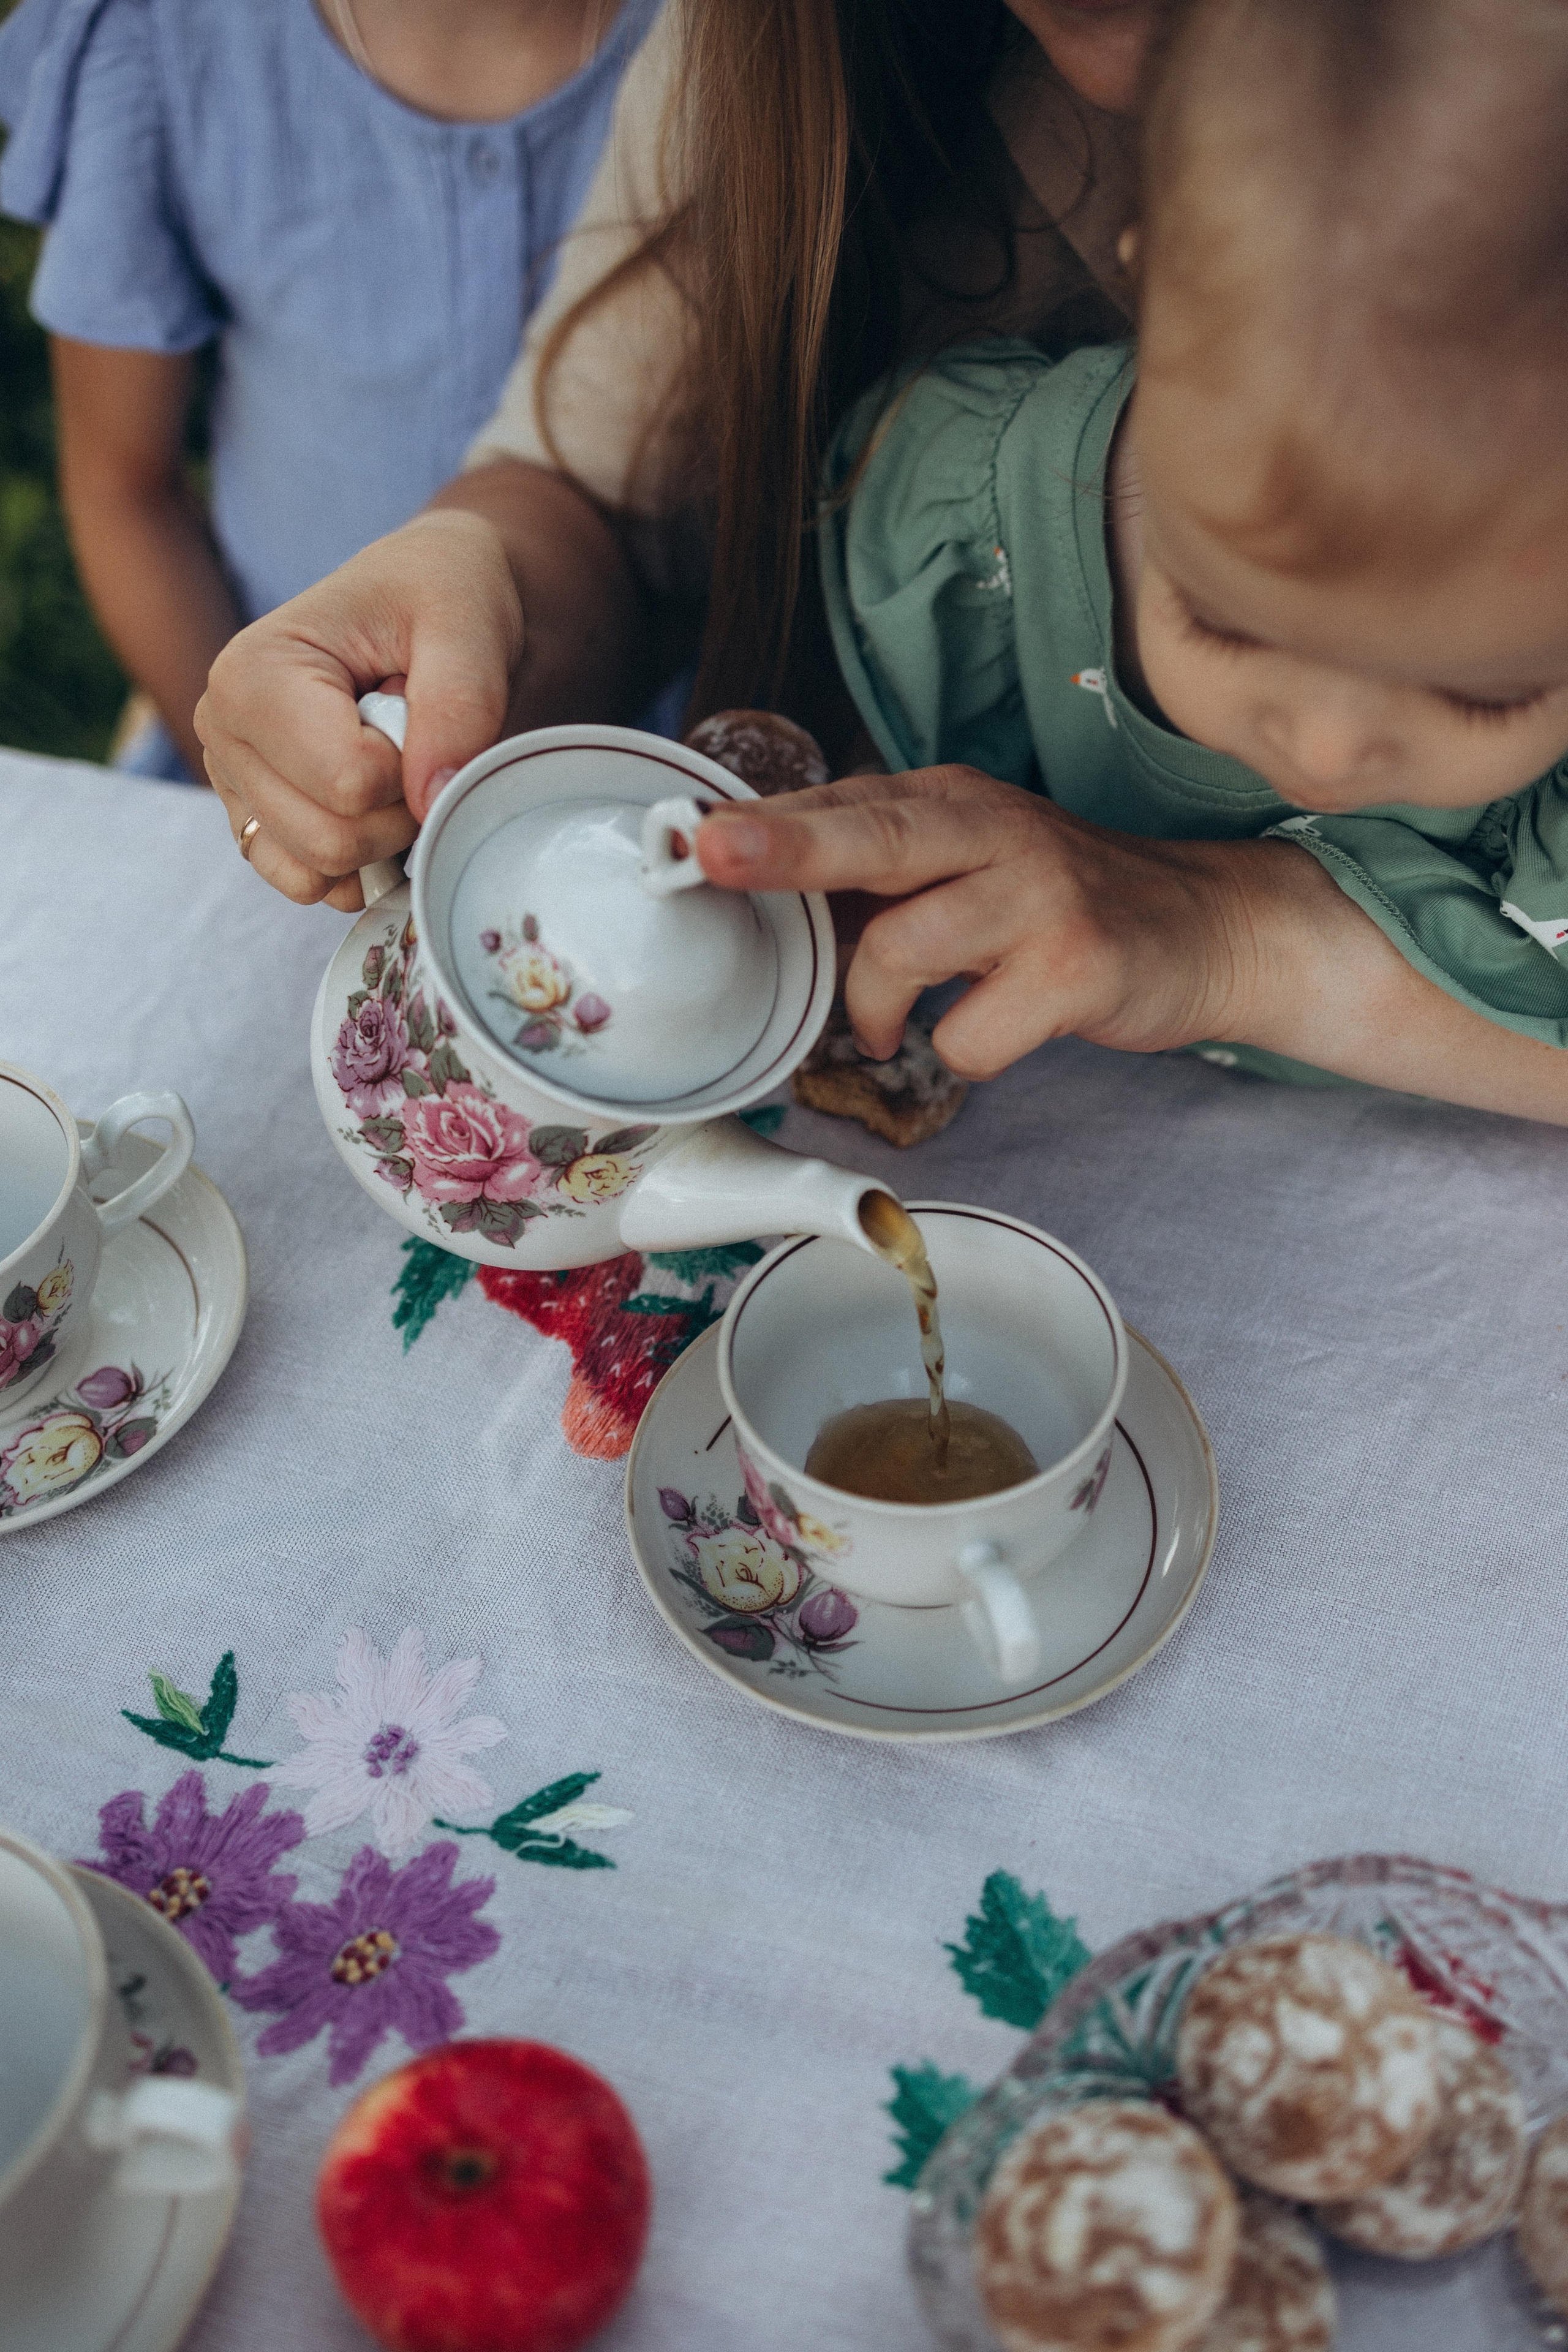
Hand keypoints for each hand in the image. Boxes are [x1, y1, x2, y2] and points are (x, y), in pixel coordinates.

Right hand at [195, 510, 521, 910]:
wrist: (427, 598)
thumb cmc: (439, 595)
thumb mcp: (466, 621)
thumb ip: (460, 703)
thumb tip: (431, 799)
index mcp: (252, 672)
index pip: (346, 782)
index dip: (412, 768)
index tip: (422, 714)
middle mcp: (222, 729)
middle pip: (327, 841)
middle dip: (398, 813)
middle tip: (420, 748)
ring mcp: (233, 780)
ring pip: (315, 875)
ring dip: (381, 842)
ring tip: (396, 768)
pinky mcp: (256, 817)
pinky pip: (307, 885)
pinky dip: (359, 867)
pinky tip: (380, 807)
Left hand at [694, 765, 1271, 1076]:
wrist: (1206, 928)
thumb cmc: (1058, 904)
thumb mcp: (967, 862)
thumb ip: (875, 871)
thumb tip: (753, 894)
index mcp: (953, 800)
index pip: (843, 802)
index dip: (763, 822)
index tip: (689, 834)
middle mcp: (995, 831)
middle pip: (875, 834)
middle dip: (787, 846)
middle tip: (714, 853)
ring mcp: (1040, 897)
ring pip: (906, 949)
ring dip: (874, 1004)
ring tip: (886, 1024)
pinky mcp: (1078, 966)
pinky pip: (971, 1032)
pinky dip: (961, 1049)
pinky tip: (989, 1030)